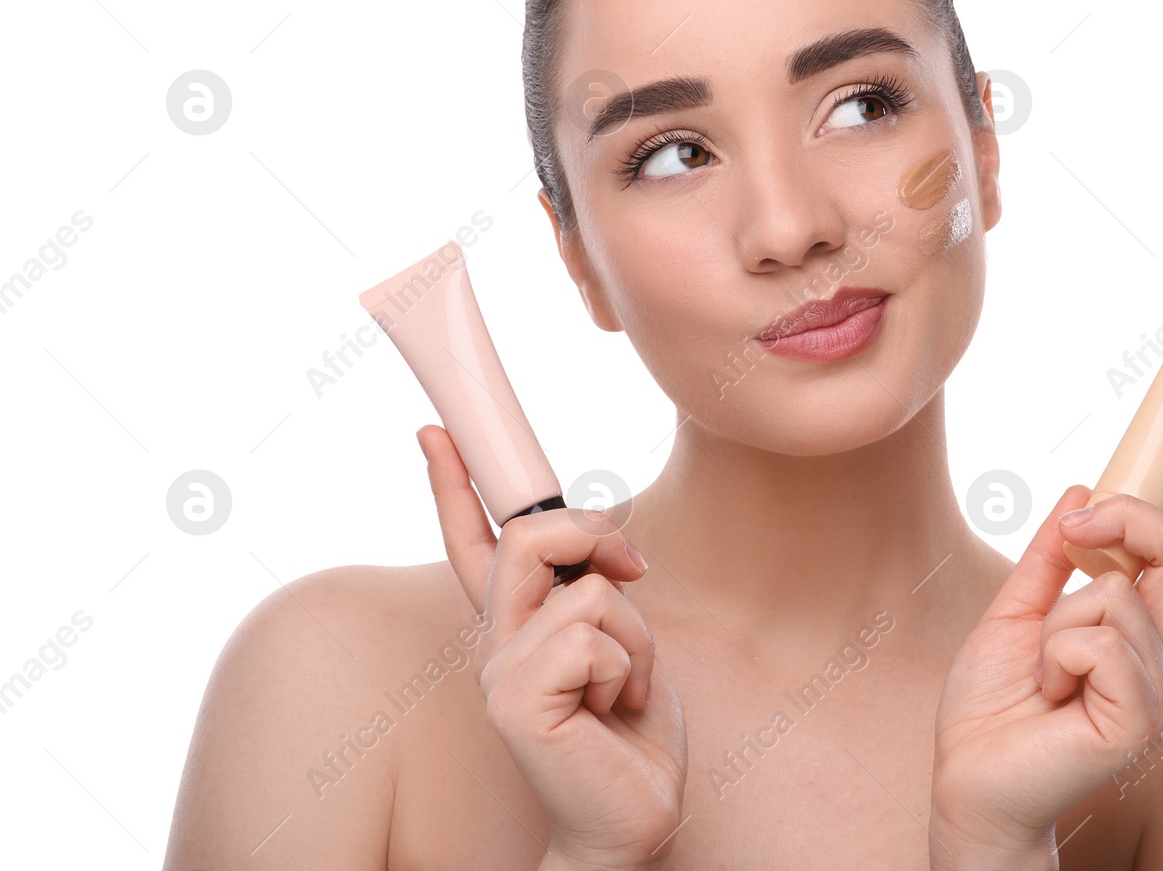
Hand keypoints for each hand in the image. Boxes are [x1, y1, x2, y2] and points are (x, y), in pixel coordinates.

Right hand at [420, 424, 687, 868]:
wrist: (629, 820)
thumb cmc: (629, 735)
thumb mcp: (621, 642)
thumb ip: (596, 590)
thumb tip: (604, 543)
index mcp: (516, 628)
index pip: (474, 542)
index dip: (452, 484)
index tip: (435, 432)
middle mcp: (495, 644)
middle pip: (527, 534)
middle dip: (591, 532)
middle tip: (633, 568)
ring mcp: (499, 671)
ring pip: (586, 589)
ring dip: (637, 636)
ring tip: (626, 689)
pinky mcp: (516, 700)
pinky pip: (596, 635)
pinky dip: (630, 668)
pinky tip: (614, 712)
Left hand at [928, 445, 1162, 863]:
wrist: (969, 780)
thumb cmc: (992, 708)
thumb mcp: (1014, 612)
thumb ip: (1049, 558)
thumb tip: (1079, 491)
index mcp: (1133, 631)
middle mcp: (1157, 656)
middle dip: (1129, 516)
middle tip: (1080, 525)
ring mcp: (1155, 689)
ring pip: (1118, 594)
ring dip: (1058, 620)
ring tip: (1043, 672)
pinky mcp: (1141, 719)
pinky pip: (1103, 642)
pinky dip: (1059, 653)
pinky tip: (1051, 692)